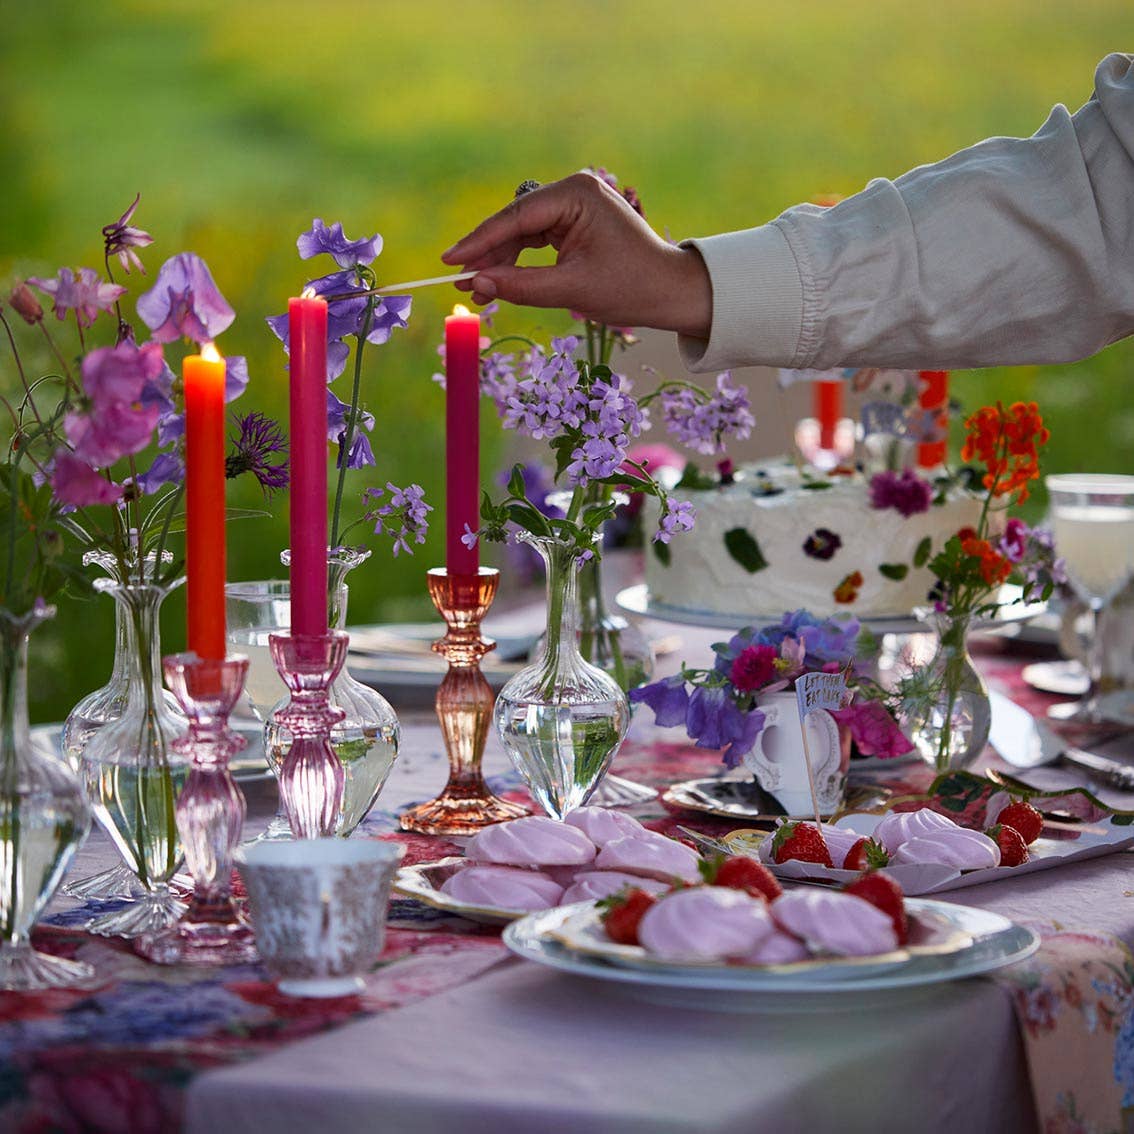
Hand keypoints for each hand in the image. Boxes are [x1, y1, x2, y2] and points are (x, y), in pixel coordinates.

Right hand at [441, 172, 711, 338]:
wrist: (670, 291)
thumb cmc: (630, 288)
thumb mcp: (571, 290)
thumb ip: (520, 286)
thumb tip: (475, 284)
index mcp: (577, 194)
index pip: (516, 217)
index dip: (479, 241)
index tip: (449, 261)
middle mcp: (574, 190)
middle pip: (515, 222)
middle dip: (488, 254)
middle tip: (462, 285)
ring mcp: (574, 203)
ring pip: (522, 232)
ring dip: (500, 260)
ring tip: (478, 291)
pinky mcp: (574, 220)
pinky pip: (535, 239)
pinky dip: (518, 260)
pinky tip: (498, 280)